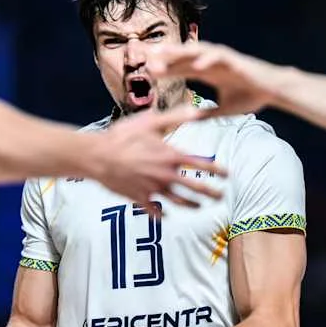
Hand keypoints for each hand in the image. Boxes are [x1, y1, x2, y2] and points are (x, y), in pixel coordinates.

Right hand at [94, 105, 225, 213]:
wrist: (98, 156)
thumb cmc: (122, 136)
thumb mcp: (150, 122)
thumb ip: (174, 117)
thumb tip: (196, 110)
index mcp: (170, 156)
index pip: (201, 164)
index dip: (217, 170)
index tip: (227, 174)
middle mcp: (165, 175)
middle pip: (195, 188)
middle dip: (211, 193)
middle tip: (220, 196)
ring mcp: (153, 189)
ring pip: (178, 202)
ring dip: (192, 205)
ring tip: (200, 207)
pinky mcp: (140, 198)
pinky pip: (154, 210)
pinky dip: (161, 214)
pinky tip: (165, 216)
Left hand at [146, 41, 280, 115]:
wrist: (273, 91)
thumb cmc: (251, 96)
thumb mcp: (224, 109)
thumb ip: (207, 113)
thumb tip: (190, 121)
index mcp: (209, 72)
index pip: (183, 69)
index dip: (167, 70)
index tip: (150, 72)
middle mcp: (213, 63)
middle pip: (186, 58)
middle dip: (168, 58)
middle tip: (148, 59)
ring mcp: (224, 59)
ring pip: (198, 52)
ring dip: (182, 52)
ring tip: (165, 53)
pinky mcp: (236, 60)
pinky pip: (220, 58)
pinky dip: (208, 60)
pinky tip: (196, 65)